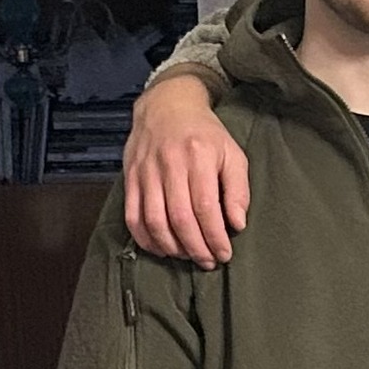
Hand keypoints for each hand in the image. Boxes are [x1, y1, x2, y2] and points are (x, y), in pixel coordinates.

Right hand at [124, 70, 248, 267]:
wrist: (167, 106)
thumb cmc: (205, 134)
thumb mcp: (233, 154)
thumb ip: (238, 189)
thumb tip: (237, 224)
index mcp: (199, 157)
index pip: (205, 207)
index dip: (214, 236)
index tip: (224, 254)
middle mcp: (170, 164)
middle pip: (179, 217)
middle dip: (196, 247)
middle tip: (208, 262)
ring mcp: (146, 172)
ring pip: (153, 220)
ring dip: (171, 246)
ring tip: (187, 256)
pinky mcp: (130, 177)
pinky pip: (132, 215)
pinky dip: (145, 238)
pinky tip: (161, 248)